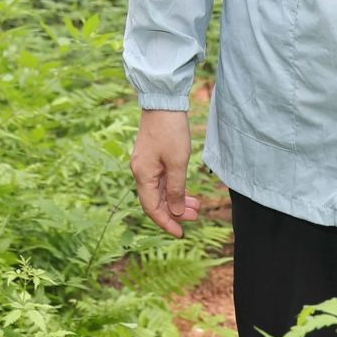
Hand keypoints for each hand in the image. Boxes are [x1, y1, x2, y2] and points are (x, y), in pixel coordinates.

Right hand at [131, 109, 200, 237]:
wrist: (164, 102)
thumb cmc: (170, 131)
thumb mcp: (177, 162)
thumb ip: (176, 189)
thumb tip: (174, 211)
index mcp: (143, 175)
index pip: (152, 208)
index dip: (166, 222)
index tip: (181, 233)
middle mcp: (141, 172)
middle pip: (156, 201)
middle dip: (174, 211)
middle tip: (195, 217)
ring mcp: (146, 164)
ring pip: (160, 191)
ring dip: (176, 200)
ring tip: (195, 206)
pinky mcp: (152, 157)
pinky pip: (162, 180)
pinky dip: (174, 188)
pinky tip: (187, 191)